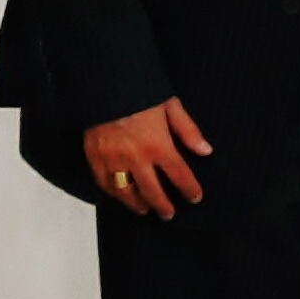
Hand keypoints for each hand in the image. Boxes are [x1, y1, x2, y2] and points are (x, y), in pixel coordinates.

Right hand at [84, 98, 211, 218]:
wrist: (104, 84)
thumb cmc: (138, 92)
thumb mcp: (170, 106)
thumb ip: (188, 131)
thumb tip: (205, 150)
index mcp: (158, 145)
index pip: (179, 175)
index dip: (189, 189)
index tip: (194, 197)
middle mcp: (135, 157)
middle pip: (152, 191)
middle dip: (163, 206)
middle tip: (169, 214)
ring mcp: (113, 160)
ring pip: (126, 192)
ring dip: (136, 204)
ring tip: (144, 210)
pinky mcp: (94, 157)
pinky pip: (103, 183)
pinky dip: (112, 193)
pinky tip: (120, 196)